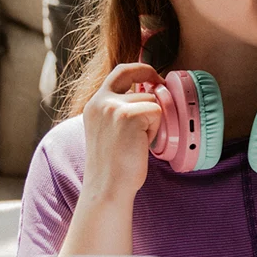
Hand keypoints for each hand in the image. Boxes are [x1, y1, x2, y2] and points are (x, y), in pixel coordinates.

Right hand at [81, 63, 164, 198]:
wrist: (107, 187)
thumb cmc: (112, 167)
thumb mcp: (108, 131)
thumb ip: (120, 111)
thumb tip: (149, 95)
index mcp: (94, 105)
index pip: (117, 73)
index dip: (137, 69)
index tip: (152, 76)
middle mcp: (101, 101)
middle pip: (133, 75)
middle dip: (151, 77)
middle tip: (162, 85)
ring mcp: (114, 107)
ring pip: (151, 99)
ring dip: (153, 119)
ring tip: (140, 141)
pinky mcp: (129, 115)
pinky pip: (157, 112)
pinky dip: (156, 128)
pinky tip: (143, 144)